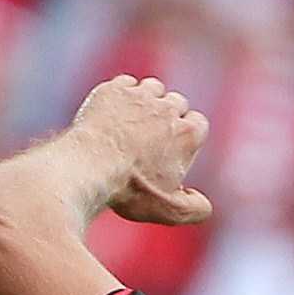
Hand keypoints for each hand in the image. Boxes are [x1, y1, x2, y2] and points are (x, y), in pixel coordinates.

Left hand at [71, 75, 212, 225]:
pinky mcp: (113, 89)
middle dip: (166, 119)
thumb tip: (204, 207)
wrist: (89, 167)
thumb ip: (193, 209)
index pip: (198, 125)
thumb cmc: (130, 189)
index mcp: (188, 133)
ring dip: (146, 104)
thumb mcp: (167, 209)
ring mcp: (140, 95)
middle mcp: (168, 107)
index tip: (170, 152)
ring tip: (130, 126)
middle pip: (176, 104)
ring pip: (152, 90)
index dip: (185, 138)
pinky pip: (124, 85)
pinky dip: (121, 97)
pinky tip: (112, 116)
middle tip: (147, 141)